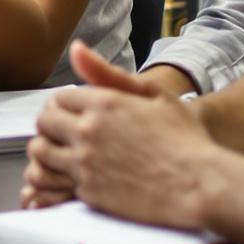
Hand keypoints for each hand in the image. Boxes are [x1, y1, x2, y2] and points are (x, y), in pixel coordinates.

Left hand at [21, 42, 217, 228]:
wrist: (202, 185)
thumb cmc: (186, 139)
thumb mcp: (155, 94)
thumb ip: (108, 72)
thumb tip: (76, 49)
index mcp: (103, 103)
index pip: (58, 98)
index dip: (64, 105)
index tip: (72, 113)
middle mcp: (88, 132)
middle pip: (44, 123)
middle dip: (52, 125)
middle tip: (67, 133)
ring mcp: (85, 164)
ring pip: (41, 152)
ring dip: (50, 150)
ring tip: (67, 153)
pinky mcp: (88, 193)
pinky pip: (57, 182)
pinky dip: (63, 178)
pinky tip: (82, 177)